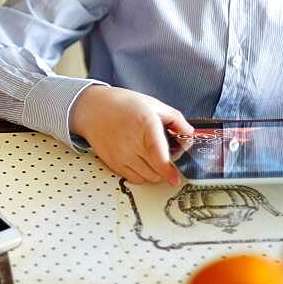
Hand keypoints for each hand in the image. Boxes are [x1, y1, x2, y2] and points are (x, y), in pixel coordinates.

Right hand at [70, 85, 193, 185]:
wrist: (93, 109)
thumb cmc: (123, 104)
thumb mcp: (153, 104)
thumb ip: (176, 119)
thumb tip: (189, 134)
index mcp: (145, 124)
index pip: (158, 155)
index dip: (169, 170)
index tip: (176, 178)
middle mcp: (132, 142)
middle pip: (157, 170)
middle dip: (167, 166)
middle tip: (166, 154)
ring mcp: (121, 155)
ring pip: (148, 177)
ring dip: (156, 172)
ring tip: (152, 156)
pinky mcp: (114, 163)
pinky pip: (135, 179)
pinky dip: (143, 174)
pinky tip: (141, 160)